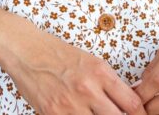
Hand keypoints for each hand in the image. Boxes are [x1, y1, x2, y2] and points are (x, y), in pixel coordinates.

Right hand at [0, 15, 146, 114]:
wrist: (27, 50)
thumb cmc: (58, 53)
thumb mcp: (89, 61)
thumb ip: (108, 82)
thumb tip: (125, 102)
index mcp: (100, 72)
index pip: (132, 103)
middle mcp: (89, 89)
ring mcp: (71, 104)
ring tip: (99, 114)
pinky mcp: (54, 114)